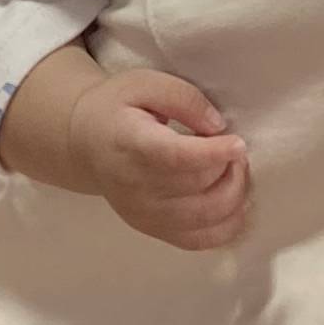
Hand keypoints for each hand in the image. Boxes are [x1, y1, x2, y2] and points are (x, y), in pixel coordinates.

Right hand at [72, 70, 248, 253]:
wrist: (85, 144)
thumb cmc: (117, 109)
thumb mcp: (145, 83)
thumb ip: (183, 97)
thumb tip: (217, 126)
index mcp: (130, 143)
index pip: (175, 157)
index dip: (213, 154)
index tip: (238, 143)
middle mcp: (134, 185)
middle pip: (198, 186)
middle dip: (230, 167)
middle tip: (235, 148)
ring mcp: (143, 213)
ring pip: (206, 216)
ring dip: (235, 194)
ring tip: (234, 170)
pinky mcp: (153, 230)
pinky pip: (199, 241)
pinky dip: (227, 226)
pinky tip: (236, 204)